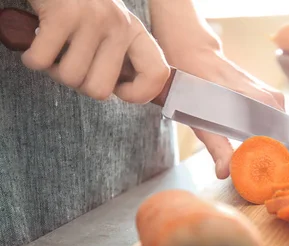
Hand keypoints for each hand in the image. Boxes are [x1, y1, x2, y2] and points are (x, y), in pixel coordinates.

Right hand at [24, 0, 169, 102]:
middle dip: (79, 85)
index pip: (157, 74)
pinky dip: (32, 59)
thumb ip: (120, 56)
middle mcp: (119, 25)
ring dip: (54, 69)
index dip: (138, 94)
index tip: (118, 90)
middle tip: (71, 64)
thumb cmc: (77, 6)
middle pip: (100, 90)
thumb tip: (123, 91)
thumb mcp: (109, 26)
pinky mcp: (63, 14)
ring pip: (70, 78)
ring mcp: (92, 19)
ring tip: (54, 49)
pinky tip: (35, 44)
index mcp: (134, 32)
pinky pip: (42, 61)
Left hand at [171, 50, 288, 178]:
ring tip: (266, 166)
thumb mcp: (204, 124)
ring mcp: (274, 98)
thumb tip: (225, 173)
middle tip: (271, 175)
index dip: (287, 161)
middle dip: (284, 159)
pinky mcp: (270, 98)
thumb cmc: (198, 90)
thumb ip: (218, 149)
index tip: (278, 175)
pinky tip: (262, 149)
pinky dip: (275, 138)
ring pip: (286, 131)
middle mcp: (274, 101)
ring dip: (280, 149)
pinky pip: (279, 123)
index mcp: (264, 106)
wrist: (197, 59)